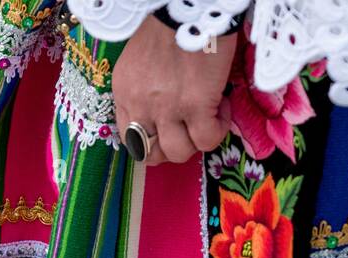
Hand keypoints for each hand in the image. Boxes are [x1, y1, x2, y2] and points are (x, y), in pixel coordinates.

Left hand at [112, 17, 235, 165]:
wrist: (191, 5)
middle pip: (151, 153)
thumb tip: (167, 112)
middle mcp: (140, 104)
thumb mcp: (141, 61)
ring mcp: (167, 108)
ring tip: (208, 116)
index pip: (129, 138)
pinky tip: (222, 107)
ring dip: (195, 140)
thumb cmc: (170, 24)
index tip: (169, 126)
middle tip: (189, 127)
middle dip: (172, 146)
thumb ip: (145, 89)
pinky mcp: (195, 105)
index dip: (152, 140)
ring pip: (178, 152)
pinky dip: (218, 128)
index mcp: (124, 91)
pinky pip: (207, 139)